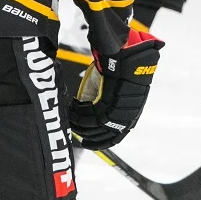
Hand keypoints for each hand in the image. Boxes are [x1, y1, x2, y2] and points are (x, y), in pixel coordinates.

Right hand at [68, 28, 162, 148]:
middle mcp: (125, 118)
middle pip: (101, 136)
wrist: (125, 56)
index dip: (100, 143)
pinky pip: (87, 116)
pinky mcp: (107, 104)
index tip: (87, 143)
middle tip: (76, 133)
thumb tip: (91, 117)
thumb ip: (104, 106)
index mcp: (130, 117)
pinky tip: (71, 107)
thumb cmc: (120, 70)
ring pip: (92, 127)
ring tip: (71, 115)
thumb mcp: (114, 93)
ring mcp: (117, 113)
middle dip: (86, 136)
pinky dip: (77, 114)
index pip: (115, 138)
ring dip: (78, 123)